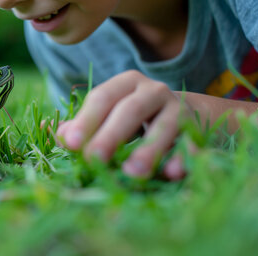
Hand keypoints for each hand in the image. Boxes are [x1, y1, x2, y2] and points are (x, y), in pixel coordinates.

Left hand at [56, 70, 189, 179]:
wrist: (187, 116)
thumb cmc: (136, 117)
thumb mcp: (109, 115)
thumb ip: (84, 125)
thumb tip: (59, 136)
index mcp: (126, 83)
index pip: (102, 98)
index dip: (86, 120)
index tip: (71, 144)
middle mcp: (153, 90)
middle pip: (130, 110)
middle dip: (111, 135)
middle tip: (94, 159)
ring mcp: (179, 108)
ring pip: (164, 126)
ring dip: (148, 150)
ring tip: (132, 173)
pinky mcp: (198, 129)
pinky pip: (191, 144)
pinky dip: (183, 158)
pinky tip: (173, 174)